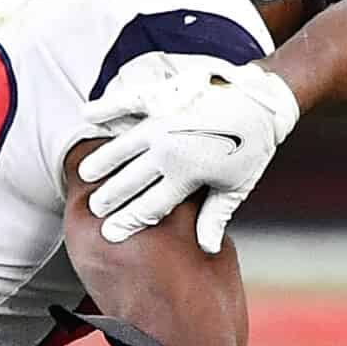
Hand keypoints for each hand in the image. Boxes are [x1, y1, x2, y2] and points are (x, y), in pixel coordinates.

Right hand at [76, 58, 298, 250]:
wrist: (261, 101)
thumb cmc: (252, 146)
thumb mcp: (236, 186)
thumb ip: (215, 216)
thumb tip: (206, 248)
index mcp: (186, 175)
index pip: (148, 207)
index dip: (127, 222)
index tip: (108, 235)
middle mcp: (168, 150)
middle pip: (129, 181)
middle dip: (109, 197)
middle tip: (94, 209)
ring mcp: (161, 122)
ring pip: (121, 147)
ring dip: (101, 162)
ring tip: (85, 174)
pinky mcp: (161, 97)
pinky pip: (126, 102)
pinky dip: (105, 108)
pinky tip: (87, 117)